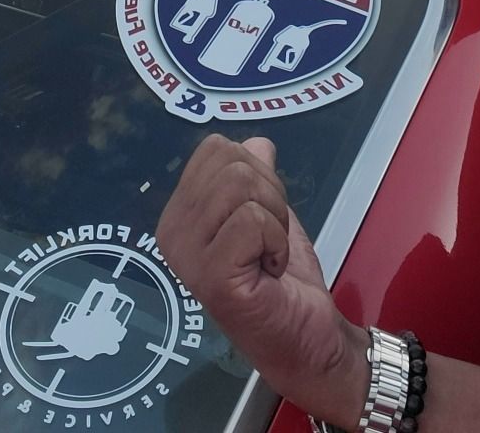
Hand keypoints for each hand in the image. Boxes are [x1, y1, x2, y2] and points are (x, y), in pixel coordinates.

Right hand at [158, 135, 368, 425]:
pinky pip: (252, 220)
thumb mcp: (269, 214)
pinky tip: (269, 271)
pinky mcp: (211, 276)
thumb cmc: (283, 281)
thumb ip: (256, 178)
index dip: (256, 173)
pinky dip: (276, 241)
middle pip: (230, 161)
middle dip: (268, 193)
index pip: (215, 148)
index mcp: (178, 214)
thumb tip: (256, 141)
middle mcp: (171, 232)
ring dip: (274, 218)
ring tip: (267, 254)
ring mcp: (187, 256)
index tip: (260, 218)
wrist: (308, 337)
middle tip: (267, 239)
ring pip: (241, 185)